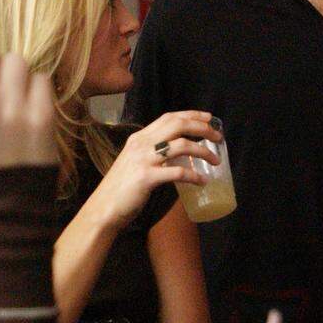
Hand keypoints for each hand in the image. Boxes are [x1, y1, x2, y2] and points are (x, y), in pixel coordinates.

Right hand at [81, 111, 221, 229]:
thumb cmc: (122, 187)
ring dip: (203, 151)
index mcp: (139, 138)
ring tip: (216, 160)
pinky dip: (193, 176)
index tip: (209, 118)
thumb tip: (178, 153)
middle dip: (202, 127)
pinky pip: (177, 172)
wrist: (104, 207)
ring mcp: (143, 160)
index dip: (191, 115)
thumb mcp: (136, 161)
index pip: (169, 117)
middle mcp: (141, 144)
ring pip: (181, 145)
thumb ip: (153, 153)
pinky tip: (202, 181)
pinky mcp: (146, 178)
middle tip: (218, 136)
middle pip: (178, 125)